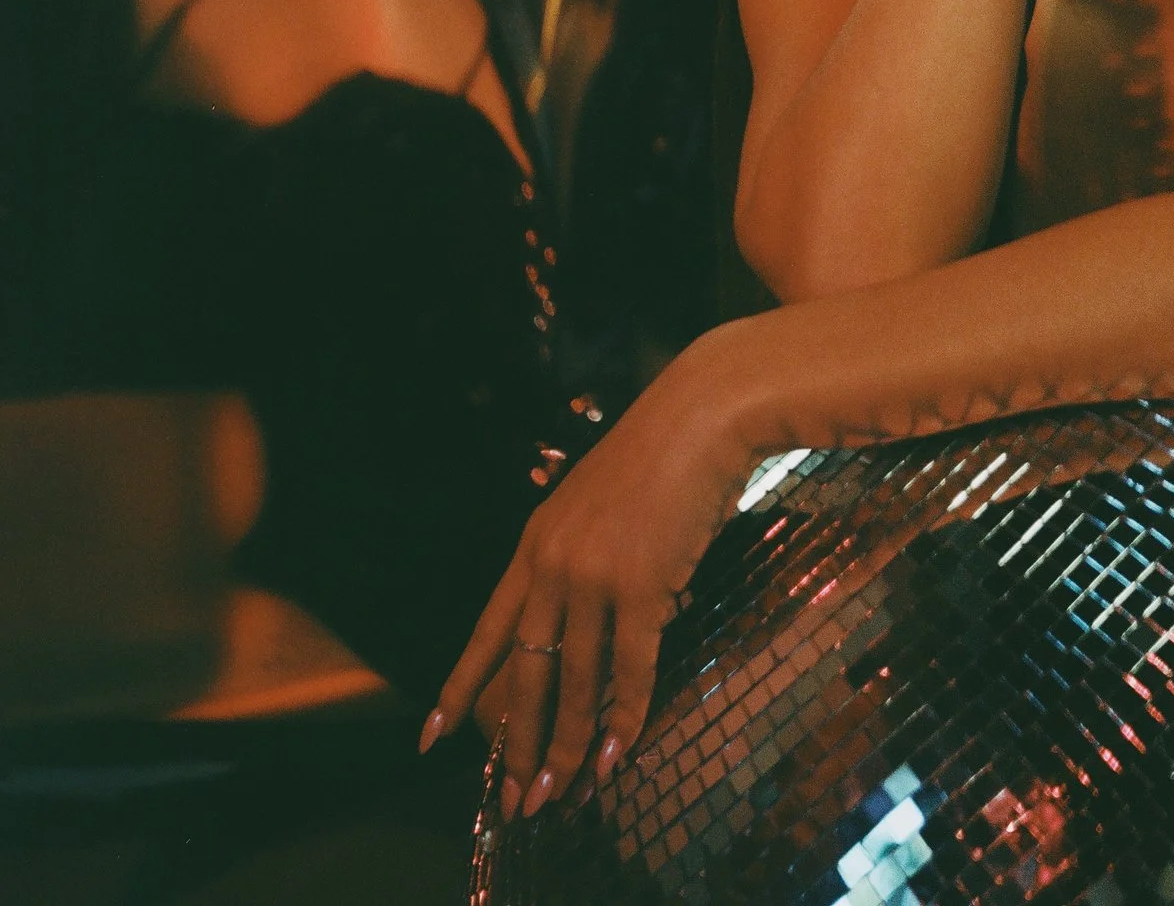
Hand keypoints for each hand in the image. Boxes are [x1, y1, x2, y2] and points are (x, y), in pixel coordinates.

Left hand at [420, 328, 760, 818]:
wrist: (703, 415)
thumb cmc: (663, 451)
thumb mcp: (597, 499)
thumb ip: (586, 554)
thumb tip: (605, 613)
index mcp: (536, 542)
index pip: (487, 628)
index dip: (460, 686)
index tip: (432, 734)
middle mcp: (554, 565)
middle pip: (526, 670)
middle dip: (518, 741)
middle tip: (514, 796)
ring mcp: (594, 578)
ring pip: (574, 680)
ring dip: (567, 743)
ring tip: (558, 794)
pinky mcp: (642, 587)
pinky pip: (630, 668)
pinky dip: (624, 717)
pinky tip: (617, 754)